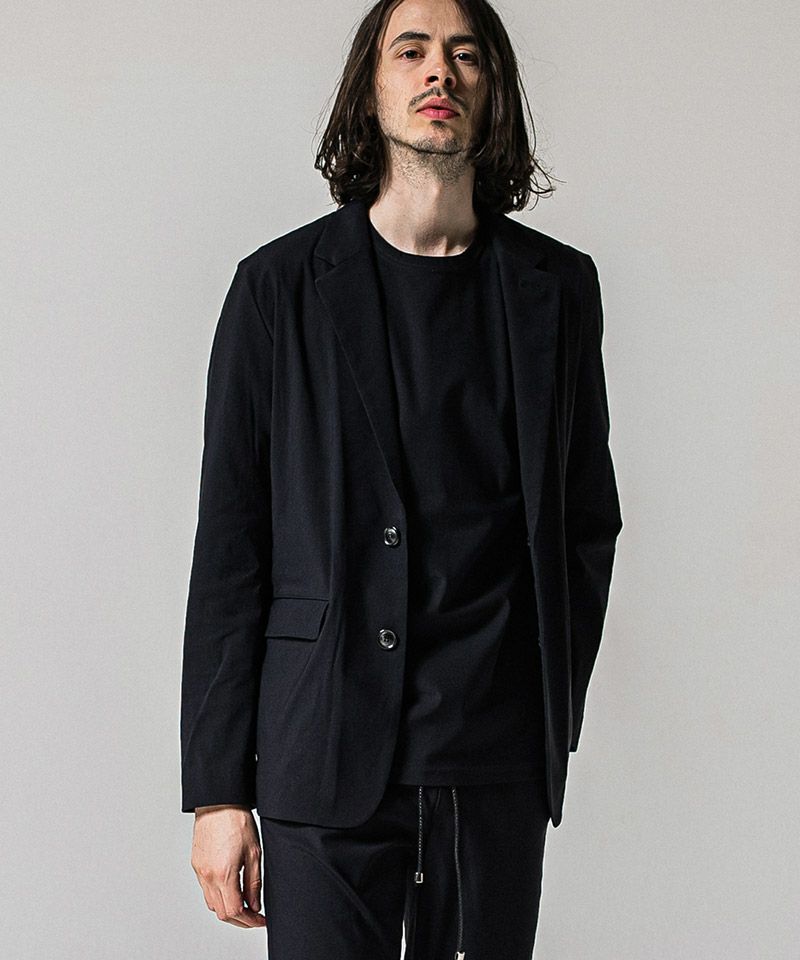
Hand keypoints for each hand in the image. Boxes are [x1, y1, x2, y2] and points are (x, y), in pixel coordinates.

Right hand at [191, 805, 265, 927]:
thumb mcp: (254, 852)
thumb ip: (254, 882)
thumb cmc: (237, 821)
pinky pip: (206, 891)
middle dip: (240, 920)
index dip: (250, 920)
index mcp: (224, 874)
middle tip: (255, 917)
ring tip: (245, 905)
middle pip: (222, 913)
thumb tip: (255, 905)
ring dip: (228, 910)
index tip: (260, 920)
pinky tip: (230, 891)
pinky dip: (218, 898)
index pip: (235, 911)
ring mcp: (200, 871)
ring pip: (212, 904)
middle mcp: (208, 876)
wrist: (219, 803)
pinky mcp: (196, 865)